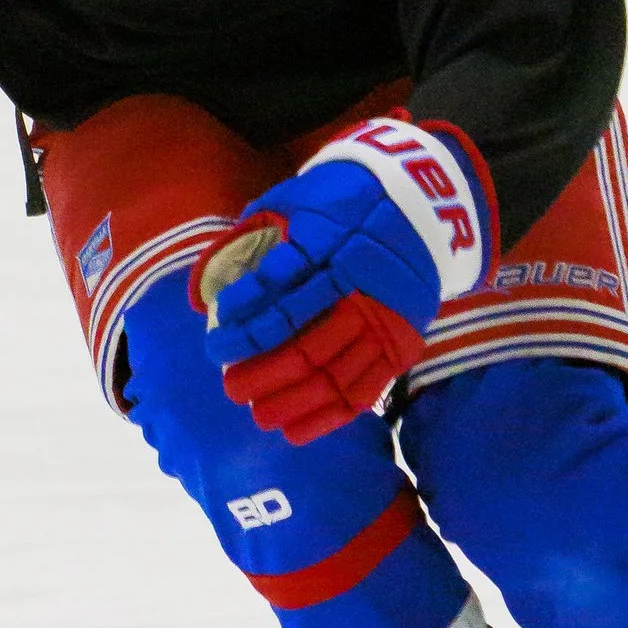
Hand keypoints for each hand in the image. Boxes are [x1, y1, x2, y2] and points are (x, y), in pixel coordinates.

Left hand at [198, 116, 494, 445]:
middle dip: (260, 369)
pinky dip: (327, 414)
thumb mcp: (298, 197)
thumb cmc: (343, 200)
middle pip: (304, 339)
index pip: (278, 286)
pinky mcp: (402, 340)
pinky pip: (364, 388)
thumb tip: (205, 287)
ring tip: (255, 412)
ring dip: (290, 398)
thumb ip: (254, 234)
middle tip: (229, 385)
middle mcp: (359, 281)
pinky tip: (295, 430)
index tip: (215, 338)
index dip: (244, 318)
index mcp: (330, 239)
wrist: (422, 201)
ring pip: (332, 370)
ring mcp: (385, 315)